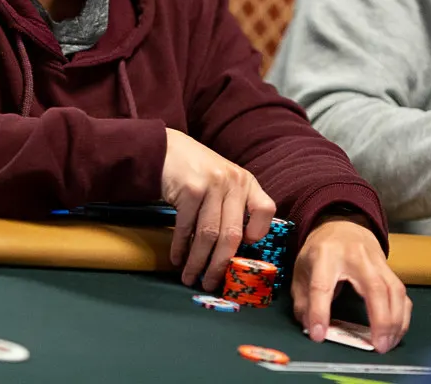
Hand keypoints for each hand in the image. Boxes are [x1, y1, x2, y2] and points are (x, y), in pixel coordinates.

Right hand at [161, 128, 276, 290]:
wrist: (165, 148)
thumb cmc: (194, 171)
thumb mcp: (222, 181)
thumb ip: (232, 206)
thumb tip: (232, 250)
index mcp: (246, 181)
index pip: (265, 210)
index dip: (258, 234)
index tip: (242, 251)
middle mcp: (233, 181)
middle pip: (233, 233)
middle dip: (221, 264)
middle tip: (211, 283)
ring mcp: (212, 184)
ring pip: (209, 235)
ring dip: (198, 262)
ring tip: (190, 277)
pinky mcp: (191, 189)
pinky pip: (187, 228)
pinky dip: (181, 248)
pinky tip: (177, 258)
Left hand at [292, 216, 410, 353]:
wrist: (343, 225)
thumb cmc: (321, 250)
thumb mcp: (302, 268)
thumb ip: (303, 299)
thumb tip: (309, 327)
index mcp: (326, 255)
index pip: (322, 286)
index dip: (320, 312)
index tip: (319, 335)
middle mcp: (355, 257)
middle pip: (374, 287)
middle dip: (379, 320)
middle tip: (377, 346)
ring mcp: (377, 262)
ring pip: (394, 291)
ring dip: (395, 322)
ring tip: (387, 344)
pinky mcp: (390, 269)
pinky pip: (402, 294)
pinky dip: (403, 316)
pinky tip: (396, 332)